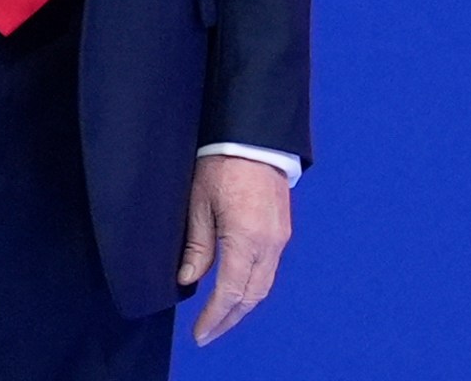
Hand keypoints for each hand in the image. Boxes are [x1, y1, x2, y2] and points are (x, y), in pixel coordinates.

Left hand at [178, 153, 291, 345]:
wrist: (255, 137)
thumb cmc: (222, 163)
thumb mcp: (199, 203)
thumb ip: (197, 245)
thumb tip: (189, 279)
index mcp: (246, 238)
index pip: (230, 291)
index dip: (214, 317)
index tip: (199, 334)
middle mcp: (269, 244)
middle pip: (251, 296)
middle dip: (229, 319)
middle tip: (207, 333)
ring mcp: (279, 238)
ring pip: (263, 286)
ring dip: (242, 305)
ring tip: (220, 318)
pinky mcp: (282, 230)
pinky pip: (269, 269)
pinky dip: (252, 287)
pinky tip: (236, 290)